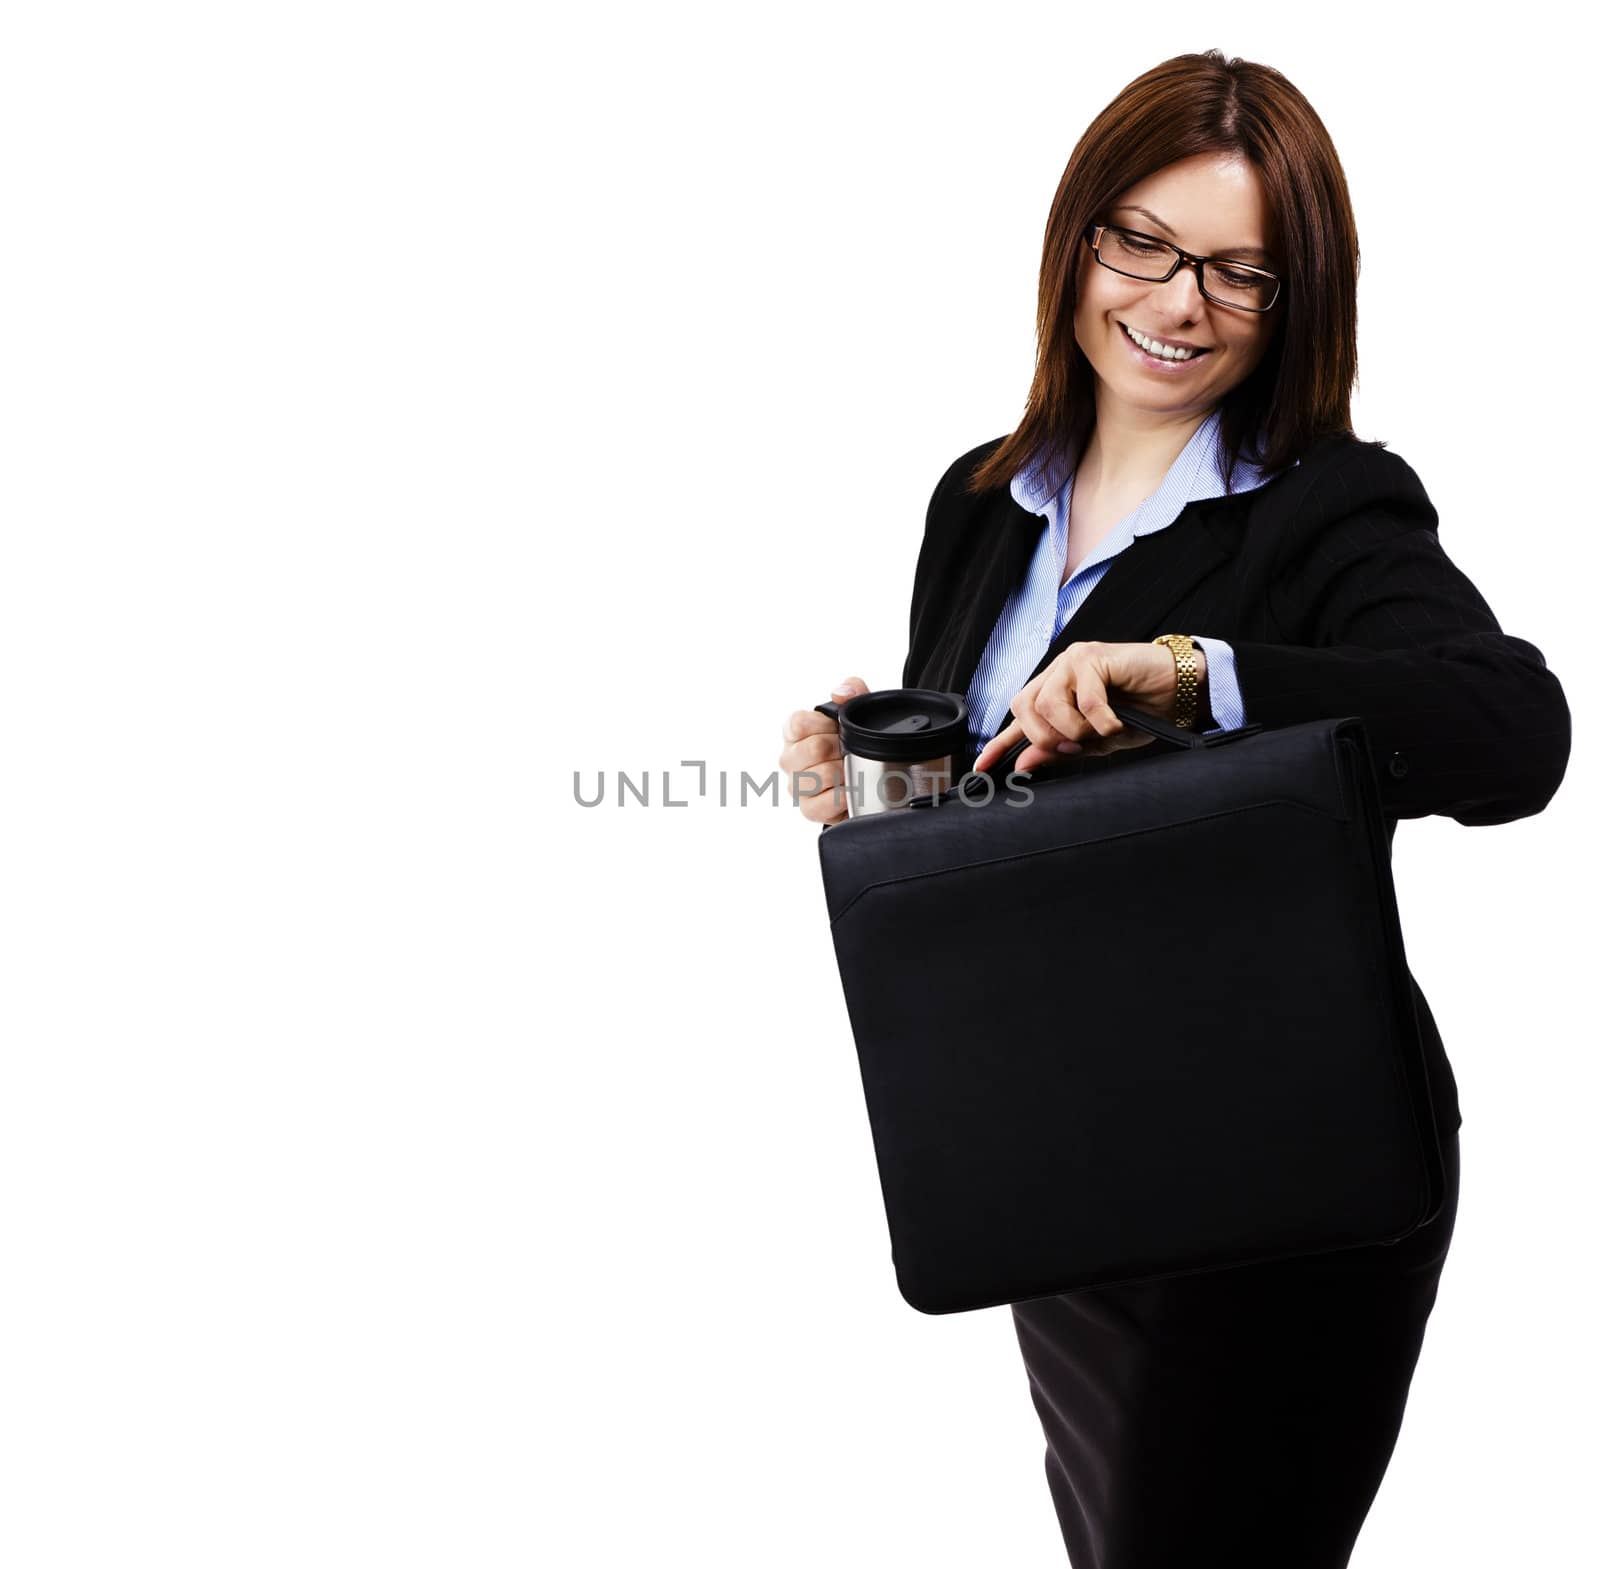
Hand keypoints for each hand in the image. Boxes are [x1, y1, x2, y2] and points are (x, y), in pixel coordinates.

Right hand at [778, 677, 868, 824]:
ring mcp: (797, 786)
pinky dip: (841, 797)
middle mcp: (790, 759)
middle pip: (811, 749)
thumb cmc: (855, 742)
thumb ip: (852, 689)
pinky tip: (850, 790)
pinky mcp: (809, 809)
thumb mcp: (857, 710)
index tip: (837, 728)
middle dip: (838, 749)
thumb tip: (841, 694)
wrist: (872, 778)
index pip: (798, 724)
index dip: (823, 725)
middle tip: (850, 751)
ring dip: (841, 773)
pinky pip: (821, 805)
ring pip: (815, 777)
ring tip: (852, 770)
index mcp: (795, 732)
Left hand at [972, 640, 1205, 775]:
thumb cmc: (1141, 712)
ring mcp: (1073, 661)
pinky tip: (1117, 722)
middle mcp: (1057, 673)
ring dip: (1075, 729)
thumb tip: (1026, 762)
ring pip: (1048, 705)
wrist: (1176, 690)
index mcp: (1055, 693)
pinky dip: (1101, 719)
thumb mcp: (1098, 740)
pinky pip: (1084, 699)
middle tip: (1079, 746)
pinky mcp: (1093, 656)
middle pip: (1025, 710)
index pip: (1019, 719)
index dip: (999, 743)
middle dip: (1049, 738)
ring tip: (1102, 731)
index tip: (981, 768)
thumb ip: (1062, 748)